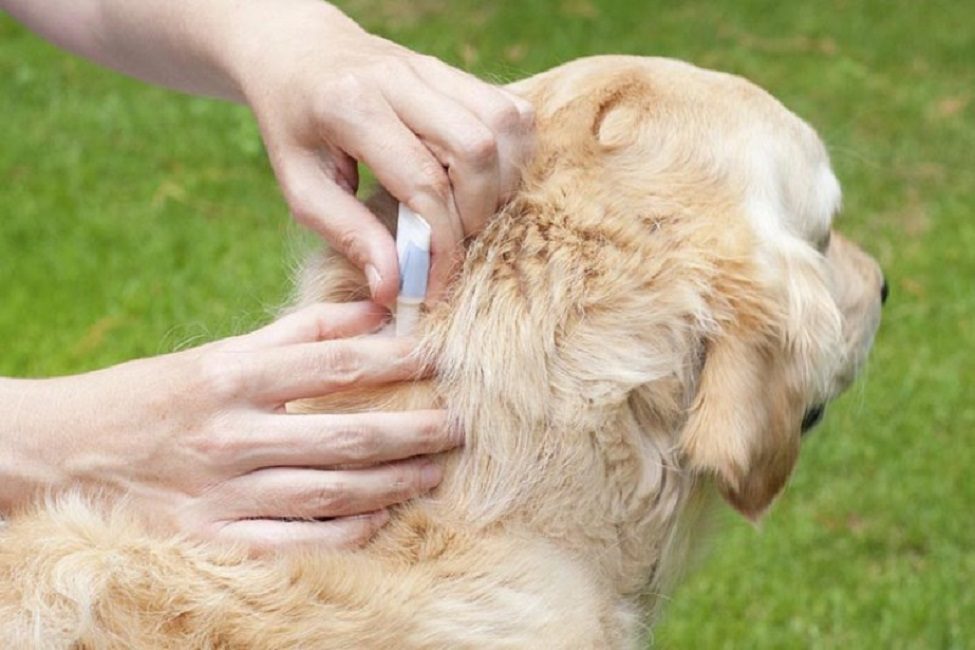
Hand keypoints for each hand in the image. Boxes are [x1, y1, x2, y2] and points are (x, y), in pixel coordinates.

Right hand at [0, 303, 458, 551]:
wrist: (66, 456)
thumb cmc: (154, 397)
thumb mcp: (218, 353)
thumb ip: (297, 332)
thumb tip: (373, 312)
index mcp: (232, 376)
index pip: (335, 364)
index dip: (396, 361)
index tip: (437, 360)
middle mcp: (232, 435)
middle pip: (347, 435)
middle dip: (414, 431)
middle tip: (457, 425)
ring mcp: (224, 494)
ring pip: (333, 492)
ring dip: (395, 482)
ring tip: (436, 469)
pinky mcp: (215, 541)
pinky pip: (301, 542)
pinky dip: (350, 531)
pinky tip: (384, 516)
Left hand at [228, 1, 534, 303]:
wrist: (297, 51)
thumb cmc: (295, 126)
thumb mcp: (301, 187)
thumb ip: (348, 235)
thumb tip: (394, 287)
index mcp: (351, 106)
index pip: (423, 182)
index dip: (441, 244)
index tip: (434, 284)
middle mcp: (399, 79)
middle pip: (476, 148)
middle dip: (476, 213)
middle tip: (452, 243)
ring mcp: (434, 68)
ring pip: (505, 125)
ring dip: (501, 182)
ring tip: (469, 212)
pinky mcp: (456, 71)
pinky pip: (511, 111)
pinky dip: (511, 154)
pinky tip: (483, 180)